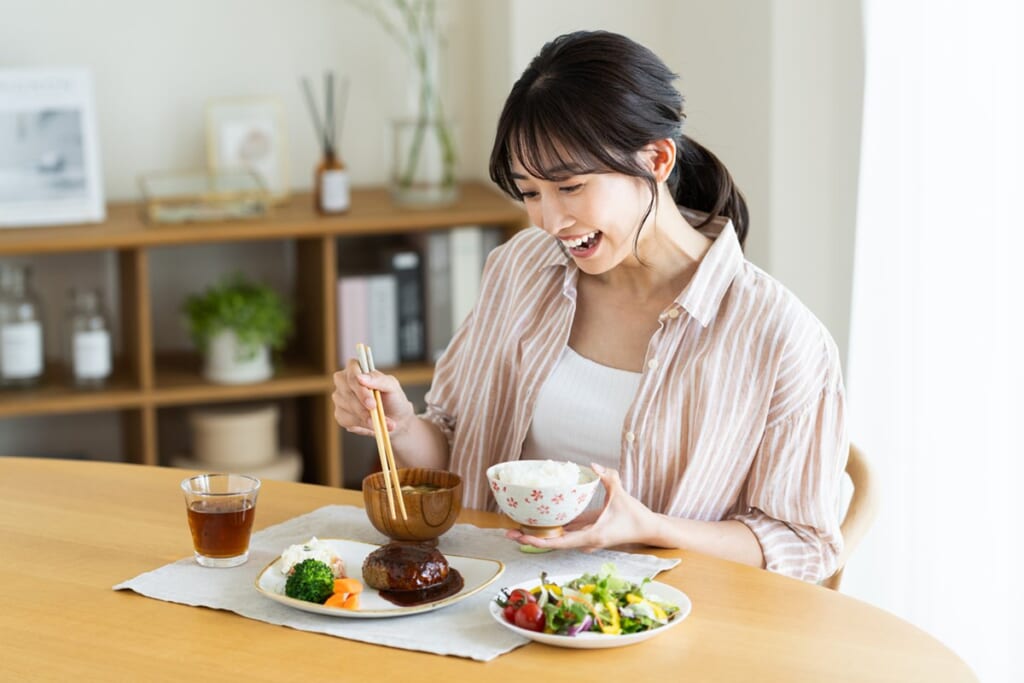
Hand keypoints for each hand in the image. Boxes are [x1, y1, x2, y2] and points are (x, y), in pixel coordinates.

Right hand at [332, 358, 415, 437]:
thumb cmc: (393, 398)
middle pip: (346, 390)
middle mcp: (344, 382)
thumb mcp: (392, 386)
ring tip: (382, 422)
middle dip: (362, 404)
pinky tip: (373, 426)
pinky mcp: (340, 415)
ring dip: (365, 417)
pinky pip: (345, 420)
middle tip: (376, 412)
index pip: (351, 371)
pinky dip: (361, 425)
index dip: (359, 386)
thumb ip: (379, 380)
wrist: (396, 419)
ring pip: (346, 407)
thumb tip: (361, 378)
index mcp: (356, 368)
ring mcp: (340, 398)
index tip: (371, 400)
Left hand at [505, 464, 658, 551]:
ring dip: (537, 535)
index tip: (523, 537)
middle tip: (509, 532)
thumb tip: (594, 465)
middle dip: (531, 538)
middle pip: (552, 543)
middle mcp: (585, 541)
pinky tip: (535, 521)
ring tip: (515, 528)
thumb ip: (609, 478)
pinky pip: (565, 533)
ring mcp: (585, 539)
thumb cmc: (635, 515)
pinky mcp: (586, 534)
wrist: (647, 529)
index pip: (559, 542)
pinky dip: (550, 529)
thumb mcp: (621, 495)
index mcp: (591, 536)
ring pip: (557, 539)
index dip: (539, 541)